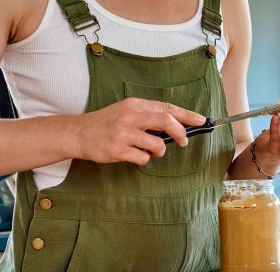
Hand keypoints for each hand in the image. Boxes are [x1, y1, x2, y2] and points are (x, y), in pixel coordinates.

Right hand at [73, 98, 205, 164]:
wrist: (78, 133)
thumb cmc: (106, 123)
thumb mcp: (126, 112)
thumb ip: (149, 116)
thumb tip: (176, 125)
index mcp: (135, 105)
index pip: (167, 108)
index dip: (187, 115)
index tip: (202, 120)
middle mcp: (130, 117)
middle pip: (166, 121)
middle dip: (180, 132)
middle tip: (184, 141)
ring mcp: (123, 133)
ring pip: (157, 144)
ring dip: (159, 150)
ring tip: (149, 150)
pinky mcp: (117, 150)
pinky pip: (143, 158)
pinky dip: (143, 159)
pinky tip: (133, 155)